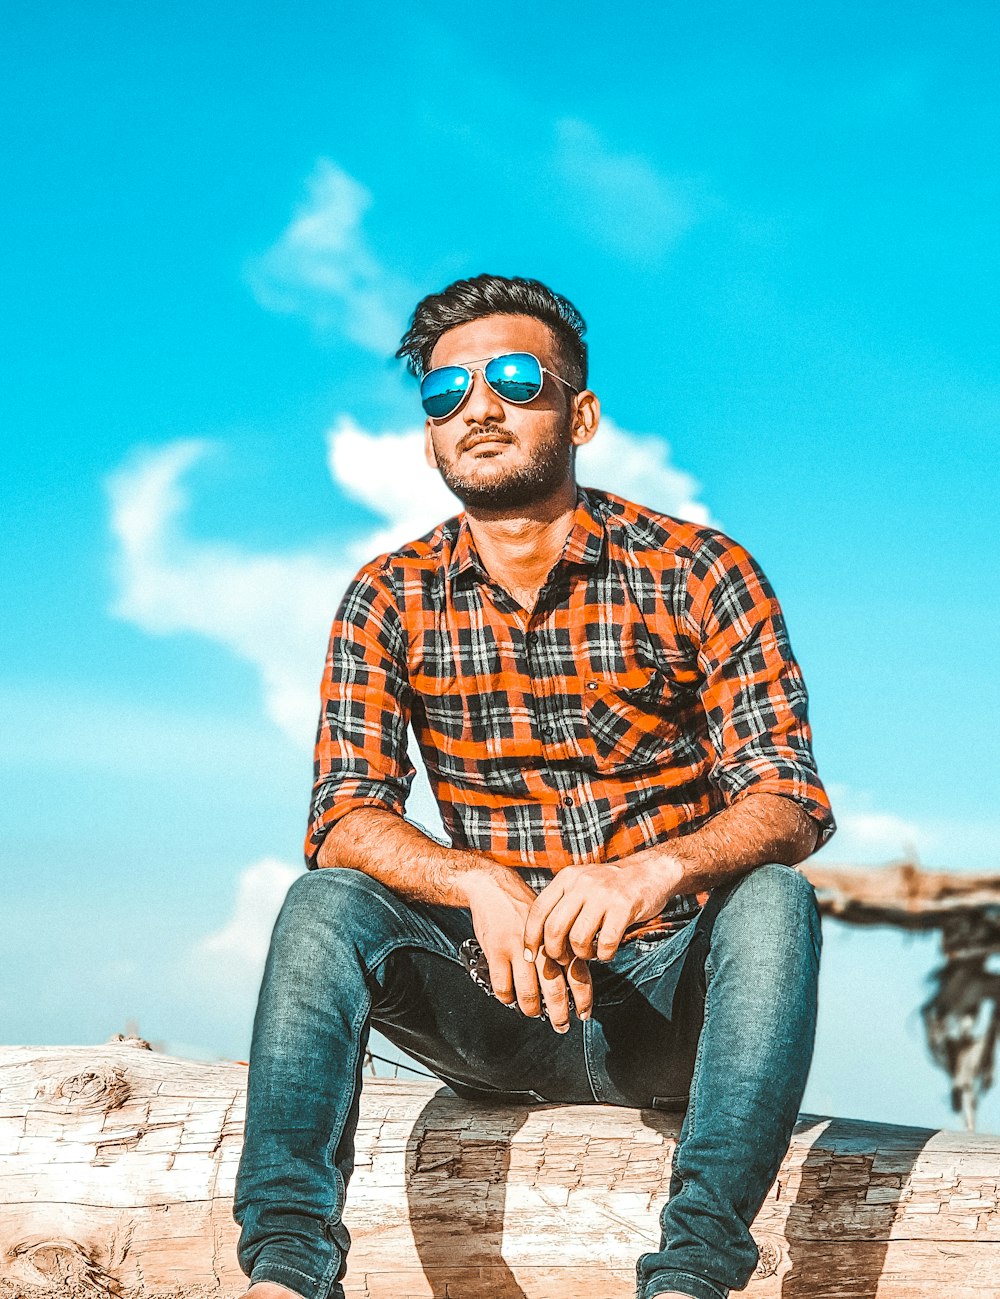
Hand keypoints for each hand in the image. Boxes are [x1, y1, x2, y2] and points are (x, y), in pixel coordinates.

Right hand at [461, 868, 592, 1030]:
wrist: (494, 887)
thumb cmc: (524, 908)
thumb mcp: (550, 922)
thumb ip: (562, 946)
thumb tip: (574, 979)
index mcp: (559, 938)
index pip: (578, 973)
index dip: (583, 998)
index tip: (585, 1014)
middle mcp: (542, 945)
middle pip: (555, 989)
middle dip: (560, 1013)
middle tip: (561, 1026)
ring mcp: (518, 949)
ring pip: (528, 993)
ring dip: (532, 1009)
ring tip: (533, 1013)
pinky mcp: (496, 950)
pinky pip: (502, 986)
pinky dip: (506, 998)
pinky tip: (508, 998)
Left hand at [523, 855, 681, 964]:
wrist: (649, 871)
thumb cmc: (610, 886)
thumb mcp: (581, 883)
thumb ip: (562, 903)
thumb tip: (539, 939)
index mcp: (566, 877)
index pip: (538, 910)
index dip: (530, 937)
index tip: (529, 955)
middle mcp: (581, 883)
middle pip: (554, 928)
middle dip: (555, 952)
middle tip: (563, 959)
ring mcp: (603, 895)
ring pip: (577, 939)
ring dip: (581, 955)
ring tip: (589, 952)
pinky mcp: (623, 907)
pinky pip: (605, 944)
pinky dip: (604, 955)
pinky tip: (606, 951)